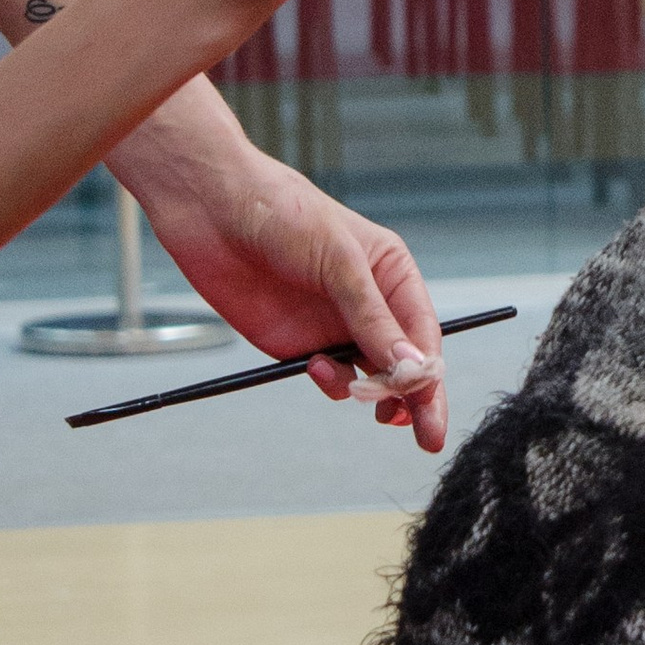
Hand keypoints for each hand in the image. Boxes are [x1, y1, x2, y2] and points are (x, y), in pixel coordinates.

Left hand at [117, 115, 449, 450]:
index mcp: (391, 273)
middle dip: (414, 397)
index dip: (431, 374)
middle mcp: (367, 303)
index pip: (423, 333)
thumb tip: (411, 367)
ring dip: (369, 392)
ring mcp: (332, 325)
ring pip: (369, 376)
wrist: (212, 208)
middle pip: (403, 361)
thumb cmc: (282, 212)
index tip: (432, 411)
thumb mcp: (338, 261)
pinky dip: (330, 383)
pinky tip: (314, 367)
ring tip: (362, 395)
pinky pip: (328, 376)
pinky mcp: (298, 343)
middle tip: (423, 436)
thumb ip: (373, 319)